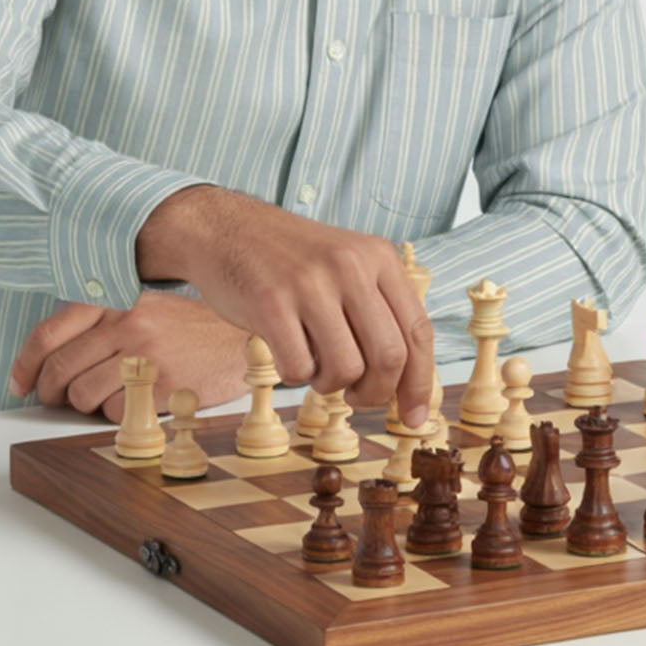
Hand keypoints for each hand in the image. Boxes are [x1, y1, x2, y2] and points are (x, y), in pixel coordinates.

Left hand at [9, 292, 249, 420]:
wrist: (244, 340)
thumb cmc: (190, 328)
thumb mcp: (144, 308)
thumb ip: (101, 325)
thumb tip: (50, 362)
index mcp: (117, 302)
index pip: (50, 333)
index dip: (25, 365)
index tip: (19, 383)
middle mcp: (128, 325)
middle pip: (60, 371)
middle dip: (51, 393)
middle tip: (57, 399)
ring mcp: (146, 358)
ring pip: (83, 398)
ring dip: (87, 406)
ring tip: (111, 395)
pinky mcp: (163, 389)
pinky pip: (117, 416)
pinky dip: (120, 416)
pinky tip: (140, 401)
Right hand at [136, 186, 433, 426]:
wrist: (225, 228)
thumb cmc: (290, 261)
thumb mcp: (346, 266)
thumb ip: (377, 312)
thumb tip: (408, 386)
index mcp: (378, 256)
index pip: (418, 332)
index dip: (420, 383)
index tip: (414, 417)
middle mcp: (350, 265)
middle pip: (389, 357)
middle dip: (376, 393)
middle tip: (356, 396)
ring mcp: (310, 282)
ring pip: (347, 369)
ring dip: (330, 384)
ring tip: (314, 365)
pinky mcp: (270, 302)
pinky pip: (299, 369)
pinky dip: (295, 376)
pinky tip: (286, 353)